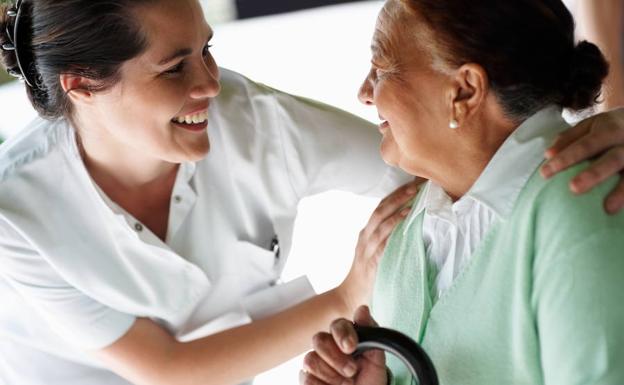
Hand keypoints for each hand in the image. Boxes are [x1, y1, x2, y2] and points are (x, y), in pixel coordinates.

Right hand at [300, 306, 386, 384]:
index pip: (337, 325)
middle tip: (351, 370)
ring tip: (346, 382)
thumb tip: (363, 309)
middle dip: (335, 357)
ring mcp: (316, 362)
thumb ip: (370, 333)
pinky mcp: (308, 378)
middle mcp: (327, 346)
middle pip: (318, 340)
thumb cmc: (370, 377)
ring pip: (310, 360)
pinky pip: (306, 378)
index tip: (351, 347)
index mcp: (344, 337)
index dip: (342, 334)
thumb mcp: (376, 358)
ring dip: (330, 374)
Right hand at [337, 180, 420, 312]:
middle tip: (415, 185)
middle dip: (398, 196)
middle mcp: (365, 236)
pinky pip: (383, 243)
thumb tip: (409, 226)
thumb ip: (386, 238)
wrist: (350, 295)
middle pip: (380, 209)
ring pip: (381, 222)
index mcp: (366, 232)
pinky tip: (404, 222)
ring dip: (397, 209)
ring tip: (413, 199)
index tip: (412, 183)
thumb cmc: (367, 274)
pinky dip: (393, 230)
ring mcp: (366, 248)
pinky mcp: (371, 262)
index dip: (396, 194)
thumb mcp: (374, 251)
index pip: (381, 206)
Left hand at [541, 107, 623, 213]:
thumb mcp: (590, 126)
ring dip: (621, 191)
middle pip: (612, 159)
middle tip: (574, 188)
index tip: (544, 173)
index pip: (585, 146)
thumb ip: (569, 138)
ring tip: (608, 208)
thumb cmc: (609, 128)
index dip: (566, 158)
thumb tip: (548, 154)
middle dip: (594, 174)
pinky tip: (617, 210)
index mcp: (610, 129)